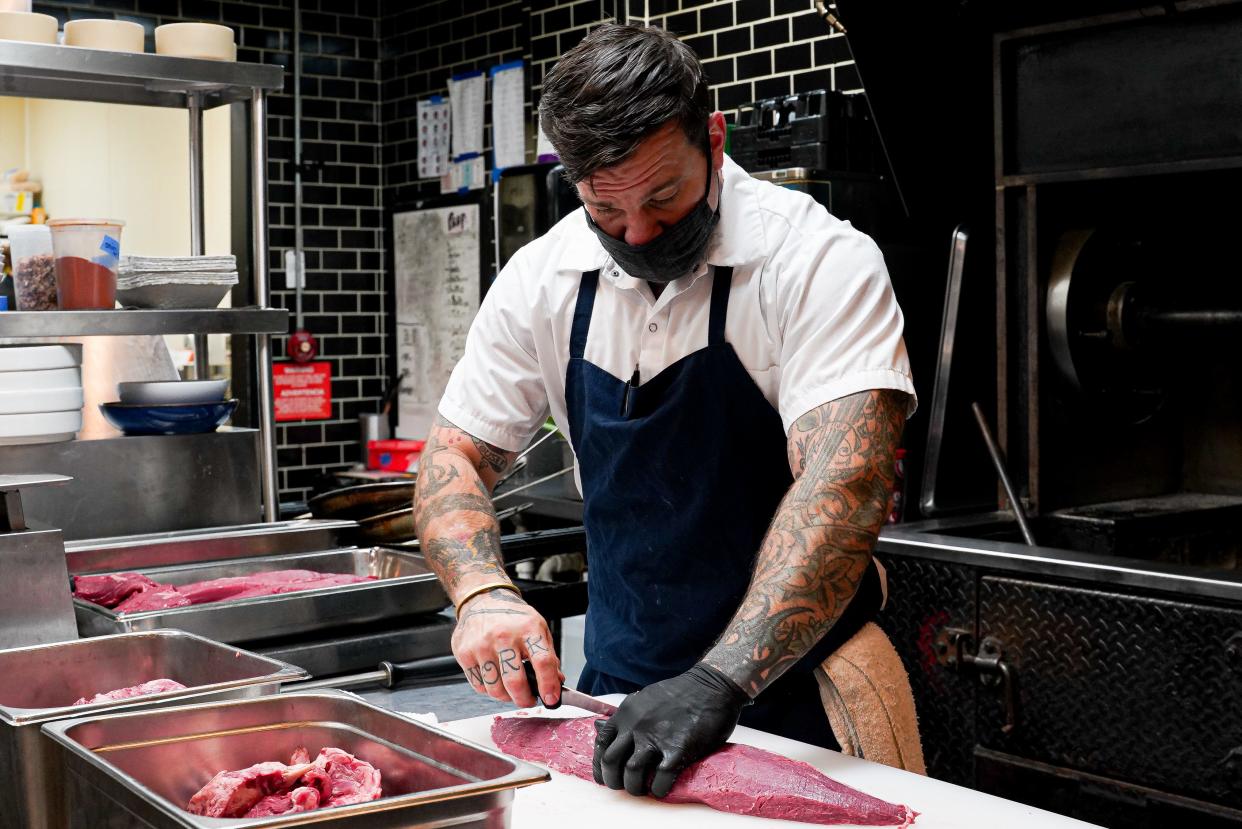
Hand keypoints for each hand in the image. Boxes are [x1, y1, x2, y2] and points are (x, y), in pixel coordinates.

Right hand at [452, 588, 562, 706]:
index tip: (551, 699)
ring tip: (511, 690)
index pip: (543, 662)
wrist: (483, 599)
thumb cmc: (513, 616)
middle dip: (524, 699)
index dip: (548, 685)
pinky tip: (495, 680)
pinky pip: (479, 686)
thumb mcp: (538, 628)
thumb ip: (549, 656)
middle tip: (529, 700)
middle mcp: (504, 636)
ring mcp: (481, 645)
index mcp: (528, 628)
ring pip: (495, 689)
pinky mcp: (464, 653)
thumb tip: (556, 683)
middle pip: (515, 682)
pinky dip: (489, 690)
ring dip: (506, 697)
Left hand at [593, 662, 749, 797]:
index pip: (601, 743)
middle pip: (611, 761)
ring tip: (643, 789)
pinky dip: (658, 790)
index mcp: (627, 713)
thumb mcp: (645, 698)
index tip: (604, 776)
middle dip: (613, 780)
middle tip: (623, 786)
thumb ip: (626, 716)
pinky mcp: (677, 749)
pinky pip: (660, 780)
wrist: (711, 686)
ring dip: (634, 787)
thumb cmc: (681, 693)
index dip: (599, 764)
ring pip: (631, 773)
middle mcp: (636, 725)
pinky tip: (662, 789)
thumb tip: (602, 727)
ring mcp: (656, 737)